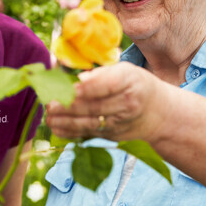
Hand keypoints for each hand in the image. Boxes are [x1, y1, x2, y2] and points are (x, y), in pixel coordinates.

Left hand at [45, 62, 169, 141]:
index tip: (69, 87)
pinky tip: (56, 127)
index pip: (107, 85)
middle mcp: (127, 104)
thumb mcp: (125, 70)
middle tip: (50, 104)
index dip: (87, 87)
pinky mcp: (112, 135)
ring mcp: (120, 123)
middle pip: (96, 106)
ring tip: (49, 117)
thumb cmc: (135, 85)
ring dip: (66, 121)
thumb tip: (79, 79)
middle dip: (70, 106)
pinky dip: (70, 132)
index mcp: (130, 81)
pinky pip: (89, 133)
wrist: (157, 113)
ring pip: (90, 123)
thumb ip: (101, 73)